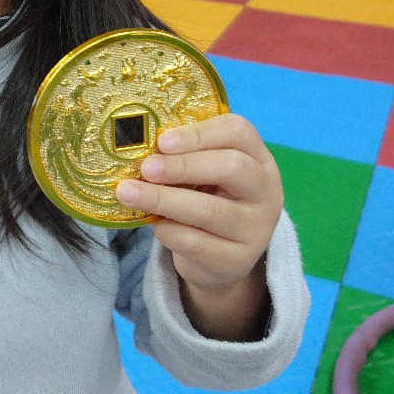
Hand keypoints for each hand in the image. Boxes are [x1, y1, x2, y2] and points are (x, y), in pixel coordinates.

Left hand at [115, 113, 282, 339]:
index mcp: (259, 159)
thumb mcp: (205, 174)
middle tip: (146, 168)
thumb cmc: (208, 200)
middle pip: (231, 167)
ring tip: (127, 193)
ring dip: (162, 199)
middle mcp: (266, 191)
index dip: (198, 133)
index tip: (162, 141)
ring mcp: (257, 229)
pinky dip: (167, 230)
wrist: (220, 258)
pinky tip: (155, 225)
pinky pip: (195, 242)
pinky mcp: (237, 261)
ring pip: (209, 210)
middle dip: (183, 165)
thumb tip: (138, 145)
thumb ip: (184, 157)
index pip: (238, 132)